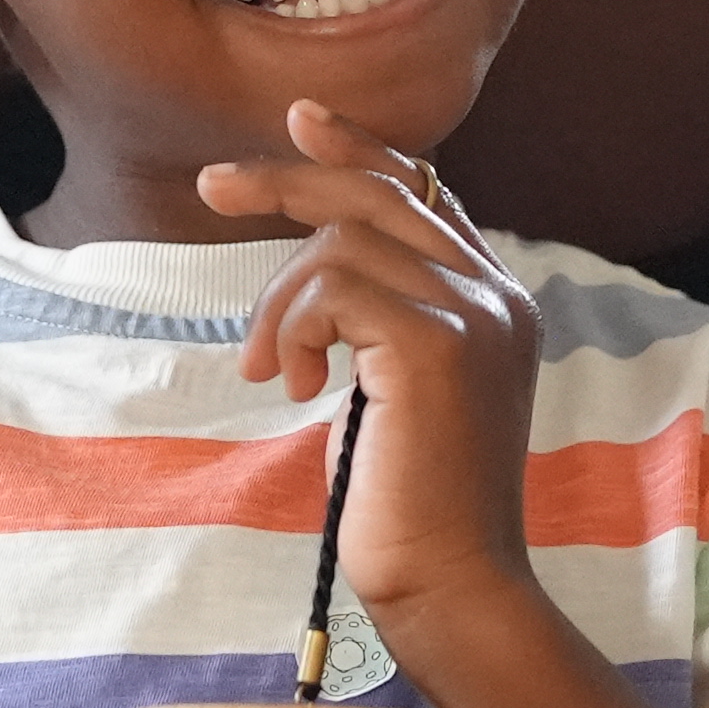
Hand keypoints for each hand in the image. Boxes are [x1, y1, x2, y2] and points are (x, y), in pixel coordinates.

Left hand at [200, 100, 539, 635]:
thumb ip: (385, 321)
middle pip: (380, 194)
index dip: (360, 150)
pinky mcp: (438, 345)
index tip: (300, 120)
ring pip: (341, 243)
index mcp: (496, 302)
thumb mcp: (396, 390)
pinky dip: (291, 328)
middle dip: (288, 180)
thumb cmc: (409, 505)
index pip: (426, 192)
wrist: (452, 587)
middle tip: (211, 187)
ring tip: (272, 372)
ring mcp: (474, 314)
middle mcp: (497, 295)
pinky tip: (294, 386)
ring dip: (279, 304)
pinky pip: (331, 288)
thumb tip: (322, 270)